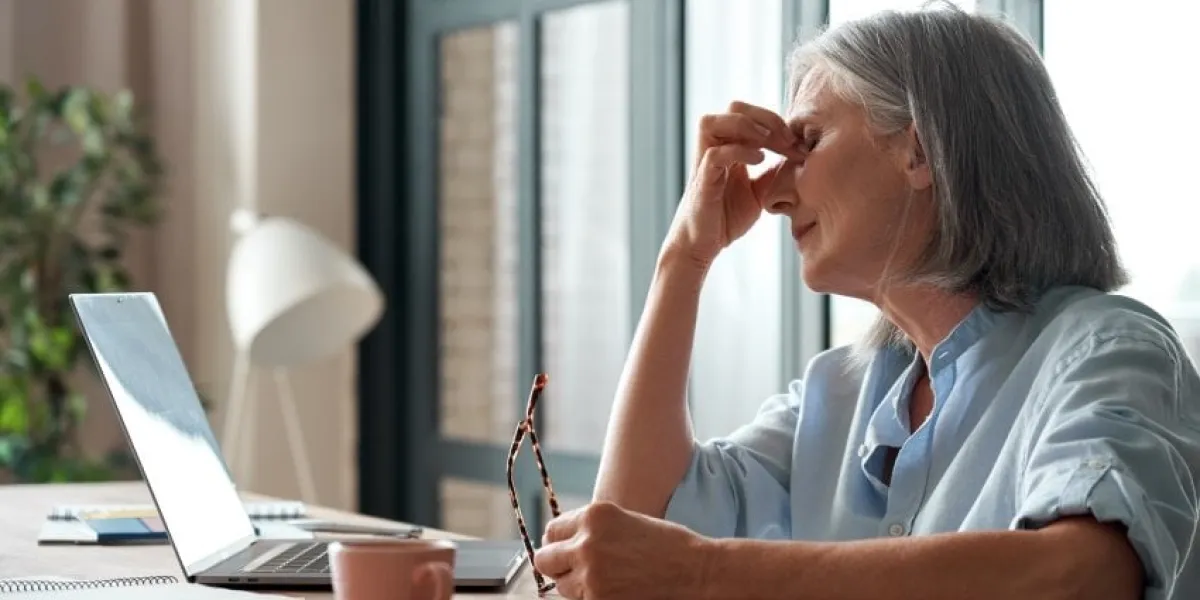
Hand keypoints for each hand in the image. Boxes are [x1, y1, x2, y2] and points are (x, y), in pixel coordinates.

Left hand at [532, 501, 711, 599]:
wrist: (696, 571)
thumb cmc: (667, 545)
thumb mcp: (625, 521)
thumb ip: (593, 529)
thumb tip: (562, 544)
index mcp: (594, 515)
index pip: (552, 532)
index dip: (559, 543)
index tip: (566, 551)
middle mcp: (586, 542)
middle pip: (545, 559)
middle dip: (558, 565)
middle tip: (575, 570)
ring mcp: (590, 574)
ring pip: (561, 585)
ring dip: (575, 585)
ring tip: (604, 581)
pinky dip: (591, 598)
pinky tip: (614, 590)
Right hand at [663, 101, 804, 268]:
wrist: (702, 245)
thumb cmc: (726, 218)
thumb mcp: (760, 192)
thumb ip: (773, 172)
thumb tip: (796, 157)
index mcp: (729, 147)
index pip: (751, 115)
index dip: (777, 123)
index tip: (799, 145)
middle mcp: (714, 149)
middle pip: (733, 108)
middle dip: (765, 117)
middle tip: (787, 140)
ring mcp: (705, 163)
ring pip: (713, 122)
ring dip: (746, 126)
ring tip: (768, 143)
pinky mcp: (702, 181)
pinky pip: (714, 154)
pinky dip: (739, 151)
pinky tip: (759, 161)